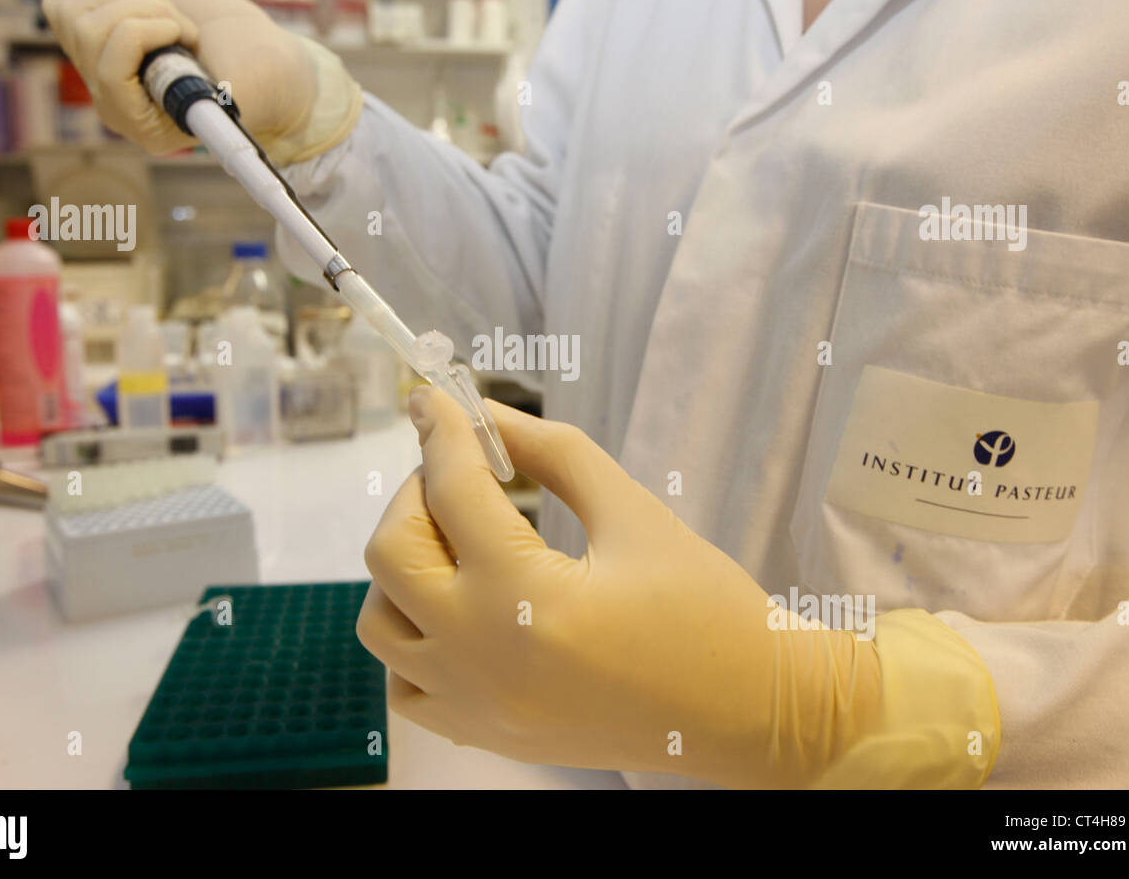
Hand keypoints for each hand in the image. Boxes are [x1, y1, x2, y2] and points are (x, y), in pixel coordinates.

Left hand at [41, 0, 359, 161]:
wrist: (257, 54)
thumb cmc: (260, 79)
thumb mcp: (246, 95)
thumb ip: (220, 103)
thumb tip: (213, 103)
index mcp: (141, 122)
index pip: (109, 75)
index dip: (143, 37)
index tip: (187, 34)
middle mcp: (110, 92)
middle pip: (85, 31)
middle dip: (142, 10)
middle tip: (184, 25)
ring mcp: (96, 56)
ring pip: (73, 5)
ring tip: (172, 11)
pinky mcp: (96, 17)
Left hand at [358, 385, 893, 786]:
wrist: (749, 712)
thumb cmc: (708, 607)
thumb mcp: (635, 513)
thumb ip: (554, 454)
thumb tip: (487, 415)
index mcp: (528, 598)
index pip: (454, 489)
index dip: (442, 428)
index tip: (433, 393)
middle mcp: (482, 659)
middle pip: (390, 554)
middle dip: (415, 494)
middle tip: (462, 473)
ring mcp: (474, 706)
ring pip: (379, 622)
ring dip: (403, 565)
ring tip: (460, 540)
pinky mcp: (484, 735)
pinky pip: (404, 682)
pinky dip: (412, 633)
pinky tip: (459, 606)